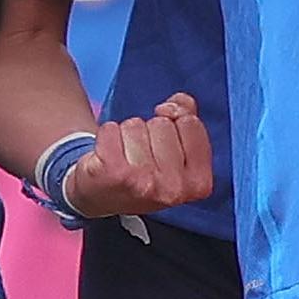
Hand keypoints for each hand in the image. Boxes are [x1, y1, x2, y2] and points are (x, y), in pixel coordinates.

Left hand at [67, 95, 212, 217]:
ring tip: (124, 159)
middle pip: (161, 123)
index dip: (174, 124)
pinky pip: (111, 129)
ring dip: (126, 135)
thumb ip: (188, 118)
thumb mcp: (176, 151)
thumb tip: (177, 103)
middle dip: (149, 132)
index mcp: (198, 183)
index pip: (190, 123)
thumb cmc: (143, 171)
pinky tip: (106, 156)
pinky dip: (106, 135)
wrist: (100, 196)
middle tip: (140, 158)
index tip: (164, 145)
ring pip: (135, 125)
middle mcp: (174, 188)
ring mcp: (143, 183)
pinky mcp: (113, 174)